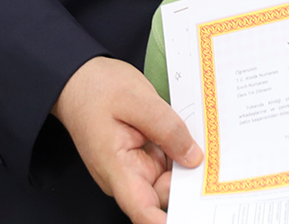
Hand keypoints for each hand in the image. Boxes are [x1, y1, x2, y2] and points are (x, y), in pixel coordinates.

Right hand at [52, 55, 201, 223]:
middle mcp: (125, 176)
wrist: (77, 79)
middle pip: (163, 196)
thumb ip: (168, 128)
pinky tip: (186, 135)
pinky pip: (165, 164)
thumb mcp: (138, 100)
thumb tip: (194, 158)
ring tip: (196, 138)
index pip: (143, 212)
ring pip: (168, 179)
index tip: (194, 216)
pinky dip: (178, 153)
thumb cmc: (97, 89)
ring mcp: (133, 168)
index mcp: (117, 168)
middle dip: (188, 183)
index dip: (167, 222)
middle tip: (210, 159)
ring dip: (185, 164)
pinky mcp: (139, 158)